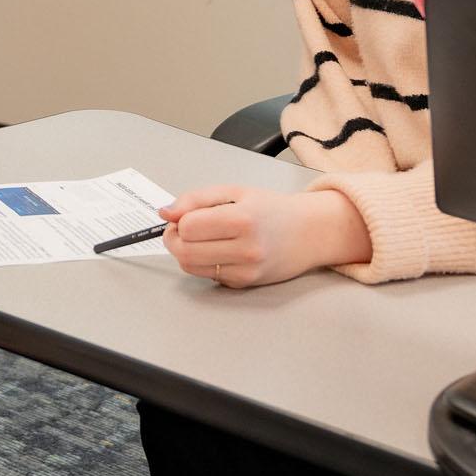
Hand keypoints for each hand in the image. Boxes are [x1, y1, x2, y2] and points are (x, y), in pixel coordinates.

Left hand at [159, 185, 369, 287]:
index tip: (183, 216)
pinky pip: (208, 276)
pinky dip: (204, 263)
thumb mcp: (234, 192)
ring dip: (185, 252)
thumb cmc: (272, 209)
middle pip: (185, 252)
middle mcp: (245, 249)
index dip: (178, 221)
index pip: (188, 228)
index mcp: (242, 220)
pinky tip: (219, 250)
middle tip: (184, 229)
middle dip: (174, 239)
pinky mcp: (245, 283)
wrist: (309, 232)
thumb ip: (196, 199)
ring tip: (200, 238)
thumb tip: (165, 213)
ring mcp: (246, 270)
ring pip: (192, 267)